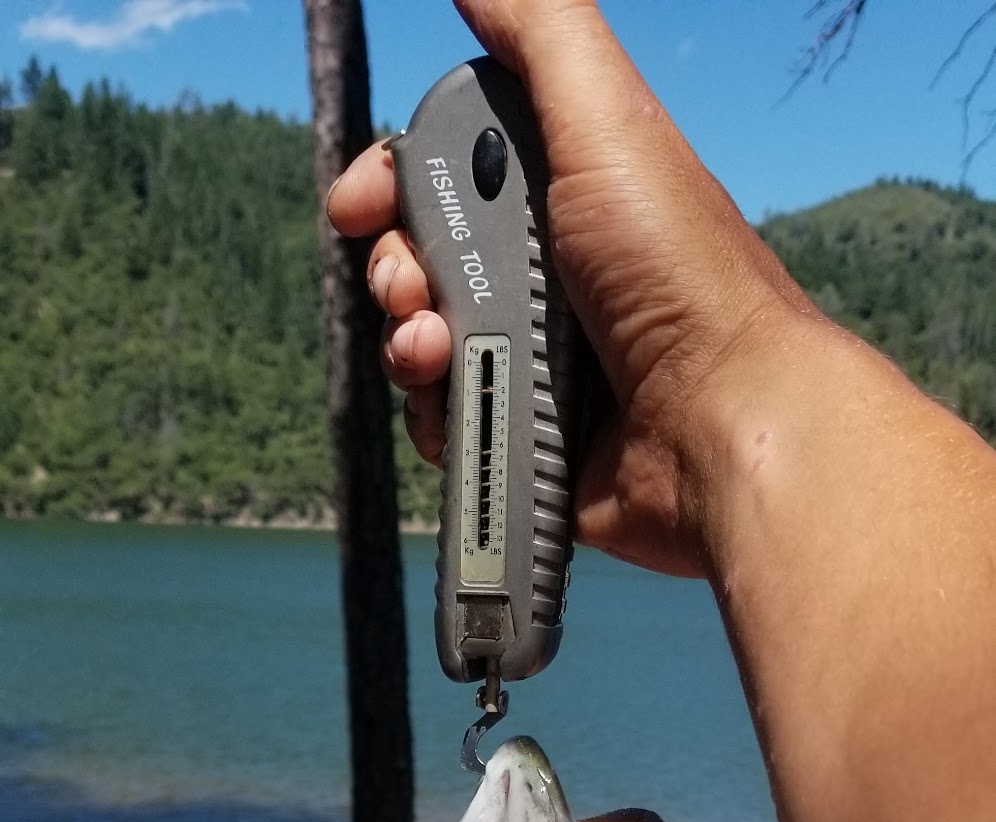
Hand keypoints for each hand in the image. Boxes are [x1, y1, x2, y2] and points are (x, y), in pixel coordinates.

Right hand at [328, 0, 817, 576]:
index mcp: (567, 191)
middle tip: (414, 290)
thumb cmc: (678, 274)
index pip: (445, 176)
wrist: (718, 425)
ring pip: (424, 348)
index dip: (392, 184)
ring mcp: (541, 365)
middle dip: (396, 272)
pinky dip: (439, 420)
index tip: (359, 204)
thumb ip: (540, 30)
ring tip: (439, 355)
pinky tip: (463, 416)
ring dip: (409, 348)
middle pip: (421, 261)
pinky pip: (449, 427)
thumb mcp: (606, 117)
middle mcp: (553, 274)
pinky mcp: (533, 443)